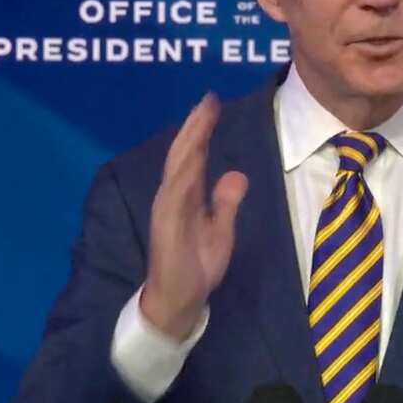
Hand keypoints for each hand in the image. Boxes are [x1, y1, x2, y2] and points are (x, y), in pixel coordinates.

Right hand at [140, 93, 248, 339]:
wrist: (178, 301)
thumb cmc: (196, 267)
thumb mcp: (220, 231)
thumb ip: (225, 204)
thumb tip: (236, 174)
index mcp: (185, 196)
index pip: (193, 156)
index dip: (201, 130)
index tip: (212, 104)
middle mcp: (173, 197)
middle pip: (183, 155)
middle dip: (195, 127)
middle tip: (207, 100)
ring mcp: (168, 210)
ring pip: (177, 169)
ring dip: (188, 143)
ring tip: (200, 119)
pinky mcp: (167, 226)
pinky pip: (174, 196)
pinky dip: (182, 176)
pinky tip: (190, 158)